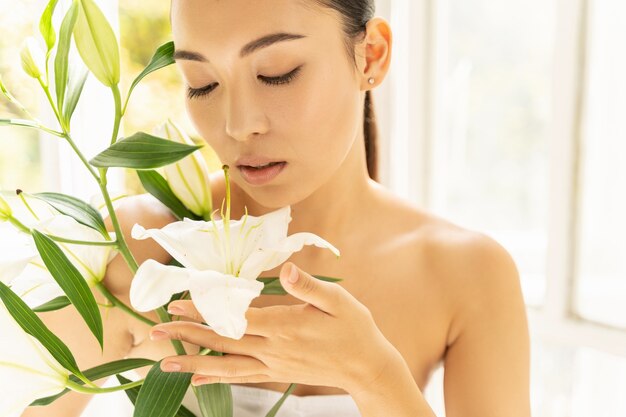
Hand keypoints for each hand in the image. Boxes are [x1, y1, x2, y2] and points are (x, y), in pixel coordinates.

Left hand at [149, 262, 400, 393]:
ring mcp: (273, 364)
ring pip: (226, 364)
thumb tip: (287, 270)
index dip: (205, 312)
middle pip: (223, 342)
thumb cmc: (354, 329)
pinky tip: (198, 378)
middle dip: (188, 335)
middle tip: (156, 331)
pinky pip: (241, 376)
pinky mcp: (277, 373)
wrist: (366, 367)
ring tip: (164, 362)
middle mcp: (273, 348)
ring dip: (194, 361)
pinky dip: (216, 377)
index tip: (178, 305)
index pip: (235, 318)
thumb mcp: (338, 301)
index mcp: (285, 326)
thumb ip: (309, 287)